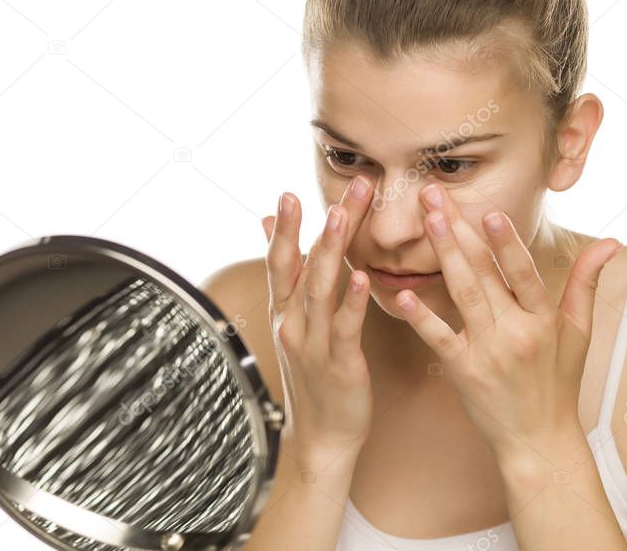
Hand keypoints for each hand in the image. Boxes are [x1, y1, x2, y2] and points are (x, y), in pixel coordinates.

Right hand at [260, 175, 376, 466]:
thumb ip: (287, 274)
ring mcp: (313, 343)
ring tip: (342, 217)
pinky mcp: (339, 364)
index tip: (287, 192)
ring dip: (331, 250)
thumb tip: (264, 224)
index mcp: (285, 311)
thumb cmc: (314, 374)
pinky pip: (345, 328)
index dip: (283, 227)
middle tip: (340, 190)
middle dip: (321, 225)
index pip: (280, 260)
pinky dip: (351, 301)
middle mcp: (293, 323)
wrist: (322, 436)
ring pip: (320, 290)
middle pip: (304, 266)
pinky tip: (362, 277)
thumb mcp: (293, 322)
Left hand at [394, 183, 622, 461]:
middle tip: (434, 195)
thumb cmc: (558, 382)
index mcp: (544, 320)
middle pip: (485, 273)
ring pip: (463, 295)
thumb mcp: (579, 332)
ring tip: (427, 222)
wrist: (538, 441)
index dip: (507, 242)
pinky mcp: (463, 372)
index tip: (489, 211)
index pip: (524, 273)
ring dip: (443, 255)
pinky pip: (439, 339)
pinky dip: (420, 317)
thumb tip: (611, 241)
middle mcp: (517, 333)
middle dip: (459, 230)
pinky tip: (402, 294)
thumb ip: (586, 282)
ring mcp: (488, 352)